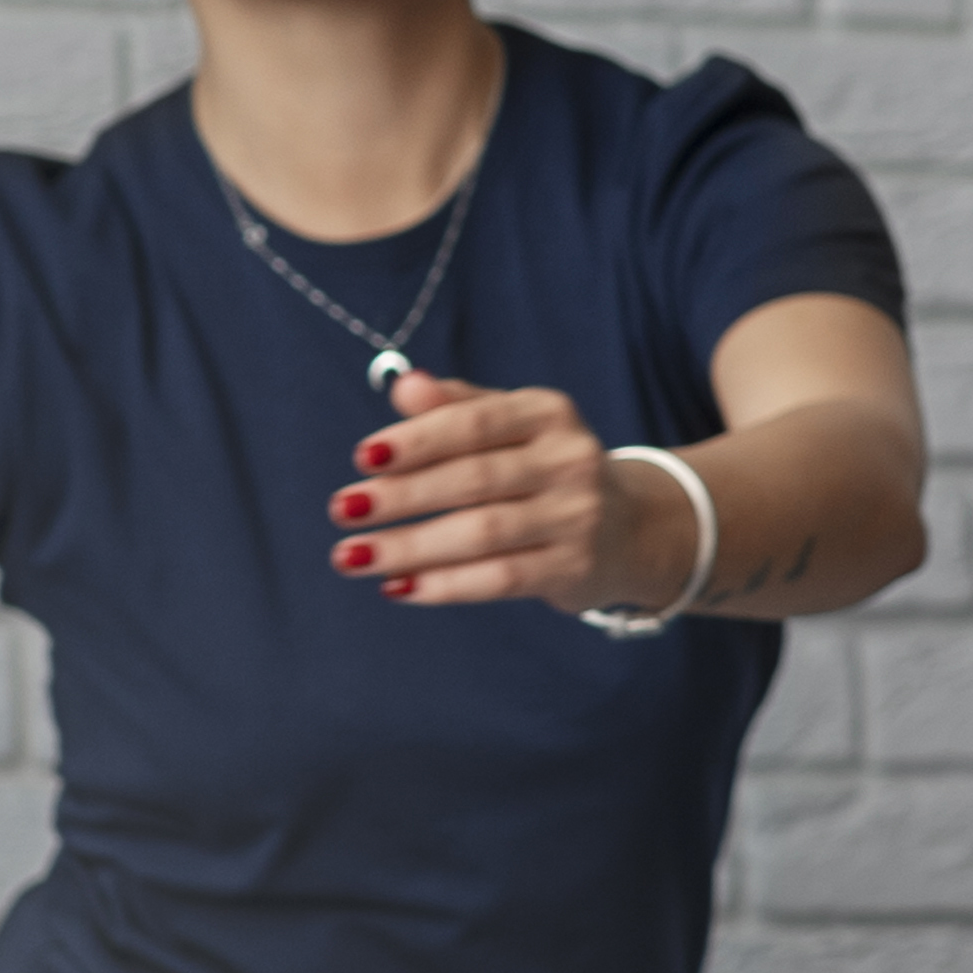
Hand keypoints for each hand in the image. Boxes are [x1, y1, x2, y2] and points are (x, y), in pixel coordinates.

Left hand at [333, 369, 696, 621]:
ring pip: (482, 534)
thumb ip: (455, 405)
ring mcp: (577, 518)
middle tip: (343, 509)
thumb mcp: (510, 424)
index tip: (362, 458)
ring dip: (410, 547)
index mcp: (548, 413)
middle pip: (473, 480)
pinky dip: (445, 585)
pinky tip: (397, 586)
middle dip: (401, 497)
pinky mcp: (574, 569)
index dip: (416, 440)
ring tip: (351, 556)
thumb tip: (402, 386)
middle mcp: (570, 461)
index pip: (474, 424)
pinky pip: (500, 580)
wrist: (630, 528)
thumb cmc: (543, 467)